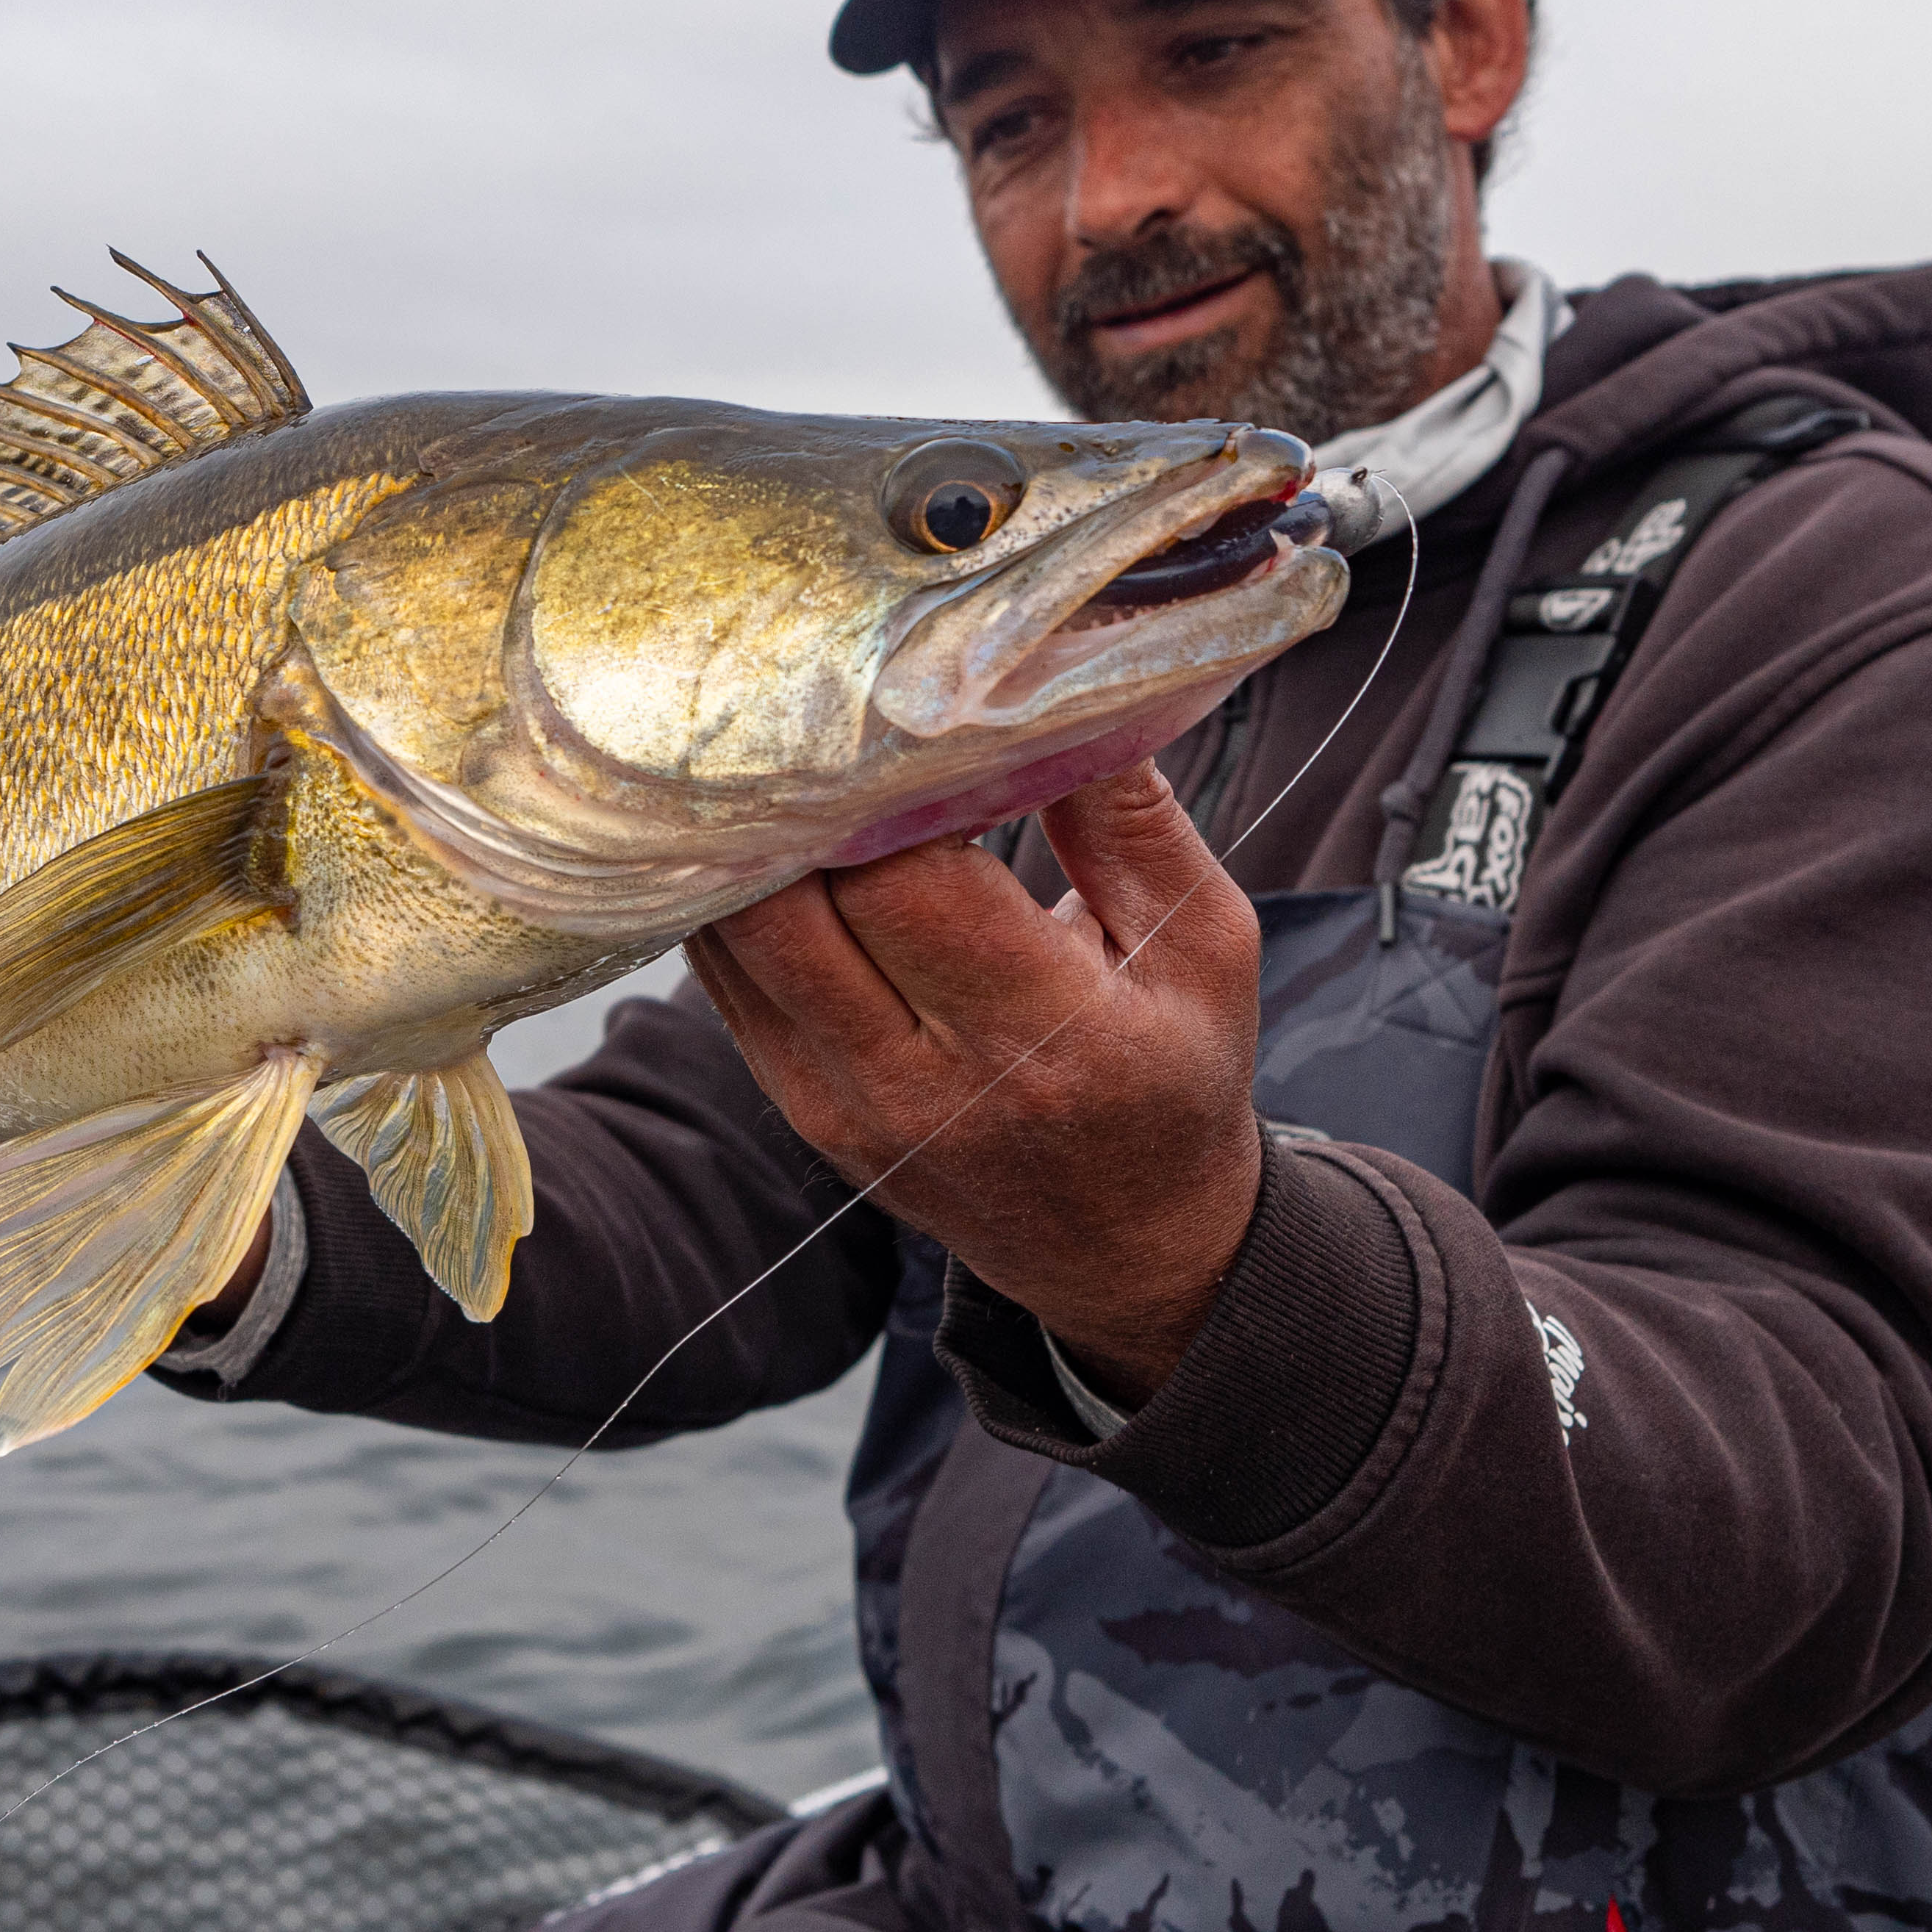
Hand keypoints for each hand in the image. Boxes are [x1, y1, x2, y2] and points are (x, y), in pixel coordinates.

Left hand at [687, 763, 1262, 1407]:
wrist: (1119, 1246)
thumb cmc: (1173, 1075)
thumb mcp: (1205, 947)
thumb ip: (1132, 822)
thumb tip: (1060, 685)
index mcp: (1043, 1039)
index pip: (907, 883)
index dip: (881, 786)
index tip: (897, 703)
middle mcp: (919, 1083)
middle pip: (795, 906)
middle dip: (795, 797)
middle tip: (813, 701)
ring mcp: (839, 1101)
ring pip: (737, 938)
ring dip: (745, 840)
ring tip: (779, 748)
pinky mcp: (793, 1102)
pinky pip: (726, 976)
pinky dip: (734, 896)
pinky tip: (766, 832)